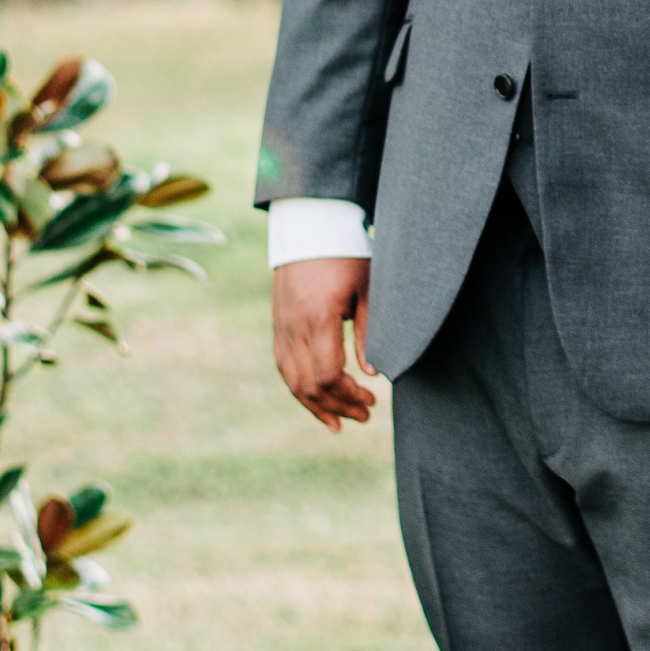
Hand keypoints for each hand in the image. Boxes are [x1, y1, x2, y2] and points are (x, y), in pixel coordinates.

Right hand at [273, 256, 378, 431]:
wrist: (310, 228)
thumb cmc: (347, 256)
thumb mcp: (368, 290)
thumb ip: (370, 333)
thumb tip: (372, 374)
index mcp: (318, 319)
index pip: (327, 375)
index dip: (349, 396)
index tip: (372, 400)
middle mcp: (293, 328)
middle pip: (309, 385)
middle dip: (337, 407)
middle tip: (365, 415)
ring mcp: (281, 328)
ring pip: (292, 381)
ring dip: (316, 405)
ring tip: (340, 422)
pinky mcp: (277, 325)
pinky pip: (284, 367)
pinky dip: (299, 388)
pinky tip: (315, 401)